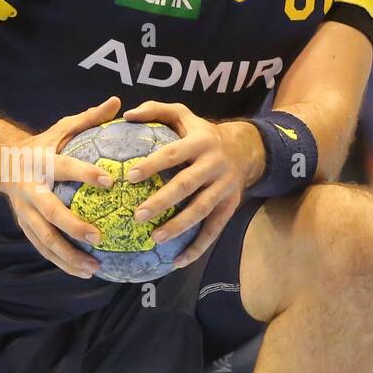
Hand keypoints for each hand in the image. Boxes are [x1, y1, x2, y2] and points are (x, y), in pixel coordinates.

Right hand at [0, 96, 122, 278]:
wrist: (0, 163)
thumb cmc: (43, 145)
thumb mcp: (61, 128)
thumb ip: (89, 118)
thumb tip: (118, 102)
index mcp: (40, 163)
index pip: (65, 168)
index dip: (86, 174)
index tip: (110, 180)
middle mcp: (30, 190)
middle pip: (50, 212)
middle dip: (73, 226)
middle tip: (99, 237)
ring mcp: (24, 212)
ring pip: (45, 239)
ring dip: (68, 256)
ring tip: (94, 268)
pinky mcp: (25, 227)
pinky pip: (44, 249)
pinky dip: (62, 263)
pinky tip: (84, 272)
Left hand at [120, 102, 259, 268]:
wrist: (245, 149)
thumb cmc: (200, 133)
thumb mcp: (183, 115)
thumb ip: (156, 110)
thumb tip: (127, 114)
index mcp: (201, 141)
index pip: (173, 153)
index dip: (153, 164)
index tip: (129, 176)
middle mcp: (215, 165)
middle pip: (187, 185)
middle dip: (162, 201)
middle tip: (138, 215)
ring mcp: (225, 187)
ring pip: (201, 210)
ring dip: (178, 226)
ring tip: (155, 238)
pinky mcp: (230, 206)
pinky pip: (213, 230)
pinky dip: (197, 248)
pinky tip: (177, 262)